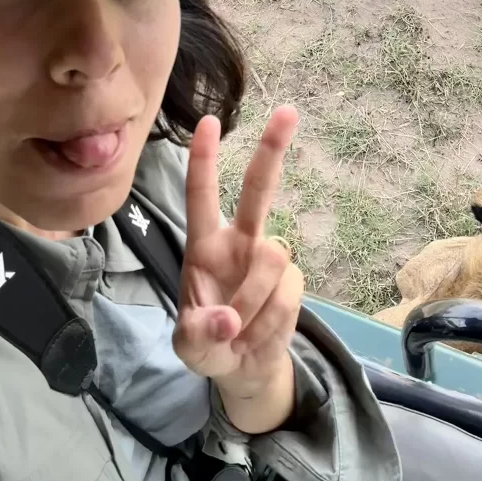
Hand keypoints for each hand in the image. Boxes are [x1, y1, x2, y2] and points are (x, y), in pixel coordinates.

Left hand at [173, 105, 303, 405]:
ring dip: (253, 303)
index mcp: (205, 246)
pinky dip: (269, 324)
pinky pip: (286, 296)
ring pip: (271, 261)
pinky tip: (258, 334)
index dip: (204, 160)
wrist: (243, 369)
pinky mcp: (293, 283)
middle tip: (288, 111)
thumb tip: (229, 320)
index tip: (209, 122)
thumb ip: (198, 335)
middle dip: (272, 149)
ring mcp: (270, 261)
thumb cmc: (207, 343)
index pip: (202, 196)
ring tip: (238, 331)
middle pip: (259, 189)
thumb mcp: (188, 347)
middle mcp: (240, 243)